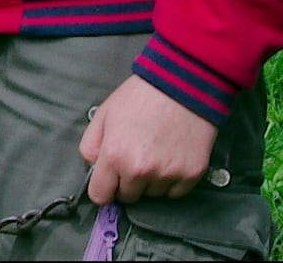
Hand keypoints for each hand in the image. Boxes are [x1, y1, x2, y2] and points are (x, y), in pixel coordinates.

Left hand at [79, 74, 217, 204]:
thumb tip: (93, 168)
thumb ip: (91, 145)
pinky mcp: (191, 175)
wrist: (183, 84)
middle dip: (128, 182)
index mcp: (114, 156)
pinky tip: (171, 156)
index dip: (104, 187)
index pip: (100, 196)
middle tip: (136, 156)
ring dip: (151, 181)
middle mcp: (141, 171)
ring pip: (152, 194)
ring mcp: (167, 175)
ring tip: (156, 151)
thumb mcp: (104, 114)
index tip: (110, 179)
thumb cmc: (141, 96)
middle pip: (128, 197)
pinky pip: (175, 192)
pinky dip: (172, 180)